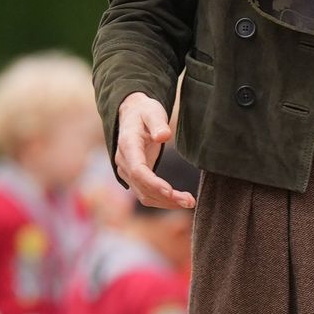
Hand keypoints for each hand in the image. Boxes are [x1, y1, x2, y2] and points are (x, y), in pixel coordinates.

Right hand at [116, 93, 195, 208]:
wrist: (132, 115)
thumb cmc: (144, 112)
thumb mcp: (152, 111)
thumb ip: (158, 123)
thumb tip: (164, 136)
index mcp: (128, 145)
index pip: (138, 170)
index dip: (153, 183)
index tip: (170, 191)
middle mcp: (124, 162)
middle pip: (142, 187)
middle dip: (166, 197)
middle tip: (190, 201)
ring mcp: (127, 172)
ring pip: (144, 195)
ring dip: (166, 202)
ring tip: (189, 202)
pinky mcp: (134, 178)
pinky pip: (146, 194)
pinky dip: (163, 200)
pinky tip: (180, 200)